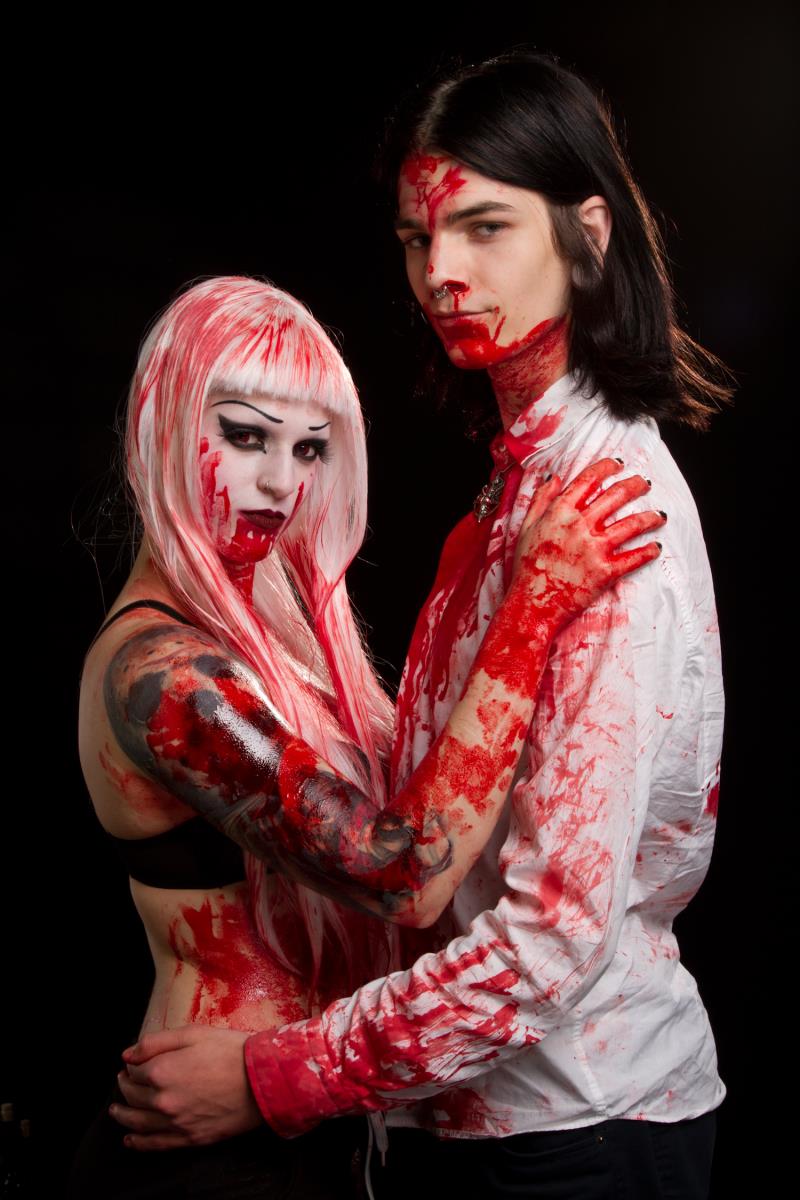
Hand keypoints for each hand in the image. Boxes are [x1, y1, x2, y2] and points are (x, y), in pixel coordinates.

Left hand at [110, 1026, 261, 1149]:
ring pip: (137, 1122)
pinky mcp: (189, 1138)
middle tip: (124, 1081)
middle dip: (124, 1087)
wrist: (262, 1080)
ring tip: (116, 1110)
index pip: (134, 1071)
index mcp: (161, 1072)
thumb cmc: (230, 1051)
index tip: (133, 1064)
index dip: (131, 1066)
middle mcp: (162, 1101)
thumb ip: (156, 1042)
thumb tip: (128, 1055)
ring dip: (122, 1115)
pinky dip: (138, 1142)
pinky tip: (130, 1139)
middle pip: (132, 1096)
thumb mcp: (194, 1033)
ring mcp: (175, 1123)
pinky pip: (155, 1145)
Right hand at [512, 458, 664, 627]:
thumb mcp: (526, 528)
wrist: (530, 605)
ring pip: (632, 524)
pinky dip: (649, 552)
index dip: (607, 467)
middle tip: (645, 484)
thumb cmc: (526, 568)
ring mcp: (594, 549)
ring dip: (650, 517)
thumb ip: (541, 499)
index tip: (619, 464)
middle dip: (636, 485)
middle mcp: (579, 526)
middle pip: (616, 495)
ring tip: (659, 515)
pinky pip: (635, 558)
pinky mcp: (605, 573)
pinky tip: (656, 547)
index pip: (589, 479)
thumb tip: (554, 477)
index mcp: (560, 512)